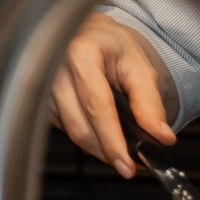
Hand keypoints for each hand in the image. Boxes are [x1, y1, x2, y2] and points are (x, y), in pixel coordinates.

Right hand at [52, 13, 176, 176]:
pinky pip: (62, 127)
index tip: (126, 164)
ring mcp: (41, 84)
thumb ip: (150, 103)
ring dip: (96, 145)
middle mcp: (53, 68)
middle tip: (129, 164)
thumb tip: (161, 136)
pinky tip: (97, 129)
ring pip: (70, 131)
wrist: (86, 34)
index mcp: (80, 54)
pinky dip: (83, 134)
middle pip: (79, 125)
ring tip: (118, 144)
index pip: (96, 106)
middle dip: (106, 150)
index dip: (112, 140)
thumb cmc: (111, 47)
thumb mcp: (139, 68)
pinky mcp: (38, 98)